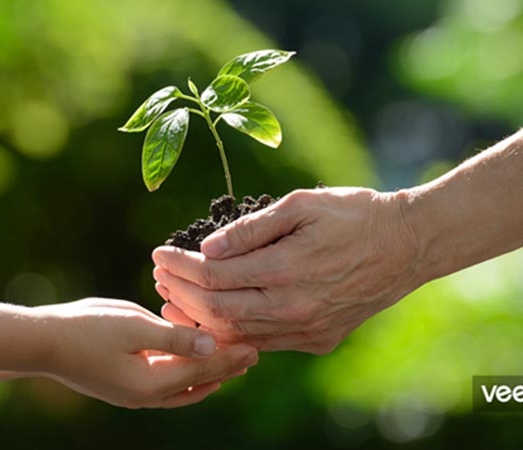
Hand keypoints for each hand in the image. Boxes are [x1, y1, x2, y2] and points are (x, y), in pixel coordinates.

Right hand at [34, 298, 257, 407]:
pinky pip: (169, 384)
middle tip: (252, 353)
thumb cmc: (88, 329)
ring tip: (231, 362)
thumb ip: (175, 339)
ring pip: (185, 388)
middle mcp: (147, 396)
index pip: (203, 370)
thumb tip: (212, 346)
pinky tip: (194, 360)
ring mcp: (136, 394)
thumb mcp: (134, 328)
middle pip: (199, 383)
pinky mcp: (128, 385)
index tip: (255, 347)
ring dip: (209, 374)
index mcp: (152, 384)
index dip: (230, 358)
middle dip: (226, 368)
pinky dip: (188, 374)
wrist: (45, 342)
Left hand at [152, 187, 422, 353]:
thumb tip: (208, 247)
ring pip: (236, 333)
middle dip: (180, 292)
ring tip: (175, 298)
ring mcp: (306, 330)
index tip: (159, 253)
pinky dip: (232, 331)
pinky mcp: (318, 340)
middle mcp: (293, 308)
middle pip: (217, 309)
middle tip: (159, 274)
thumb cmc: (355, 215)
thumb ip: (252, 228)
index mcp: (287, 269)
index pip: (214, 275)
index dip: (180, 266)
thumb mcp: (302, 205)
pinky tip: (216, 316)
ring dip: (200, 316)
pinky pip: (263, 342)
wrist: (407, 245)